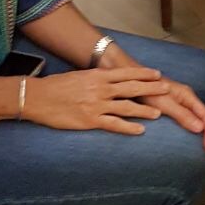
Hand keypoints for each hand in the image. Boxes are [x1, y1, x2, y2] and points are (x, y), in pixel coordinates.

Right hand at [24, 66, 169, 133]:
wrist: (38, 97)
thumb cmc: (57, 86)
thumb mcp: (80, 76)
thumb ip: (97, 78)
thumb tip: (112, 79)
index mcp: (98, 75)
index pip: (126, 73)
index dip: (144, 74)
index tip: (158, 74)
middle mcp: (100, 88)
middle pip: (132, 88)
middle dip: (151, 89)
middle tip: (166, 90)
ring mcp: (96, 105)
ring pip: (127, 107)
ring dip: (145, 110)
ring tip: (158, 114)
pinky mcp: (90, 121)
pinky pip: (114, 125)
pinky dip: (129, 128)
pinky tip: (140, 130)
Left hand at [151, 80, 204, 153]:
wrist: (136, 79)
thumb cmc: (147, 90)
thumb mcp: (164, 104)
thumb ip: (182, 115)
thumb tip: (201, 128)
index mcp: (189, 97)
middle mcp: (189, 98)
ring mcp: (183, 101)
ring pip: (203, 117)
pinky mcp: (177, 104)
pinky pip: (195, 117)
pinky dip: (201, 127)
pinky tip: (200, 134)